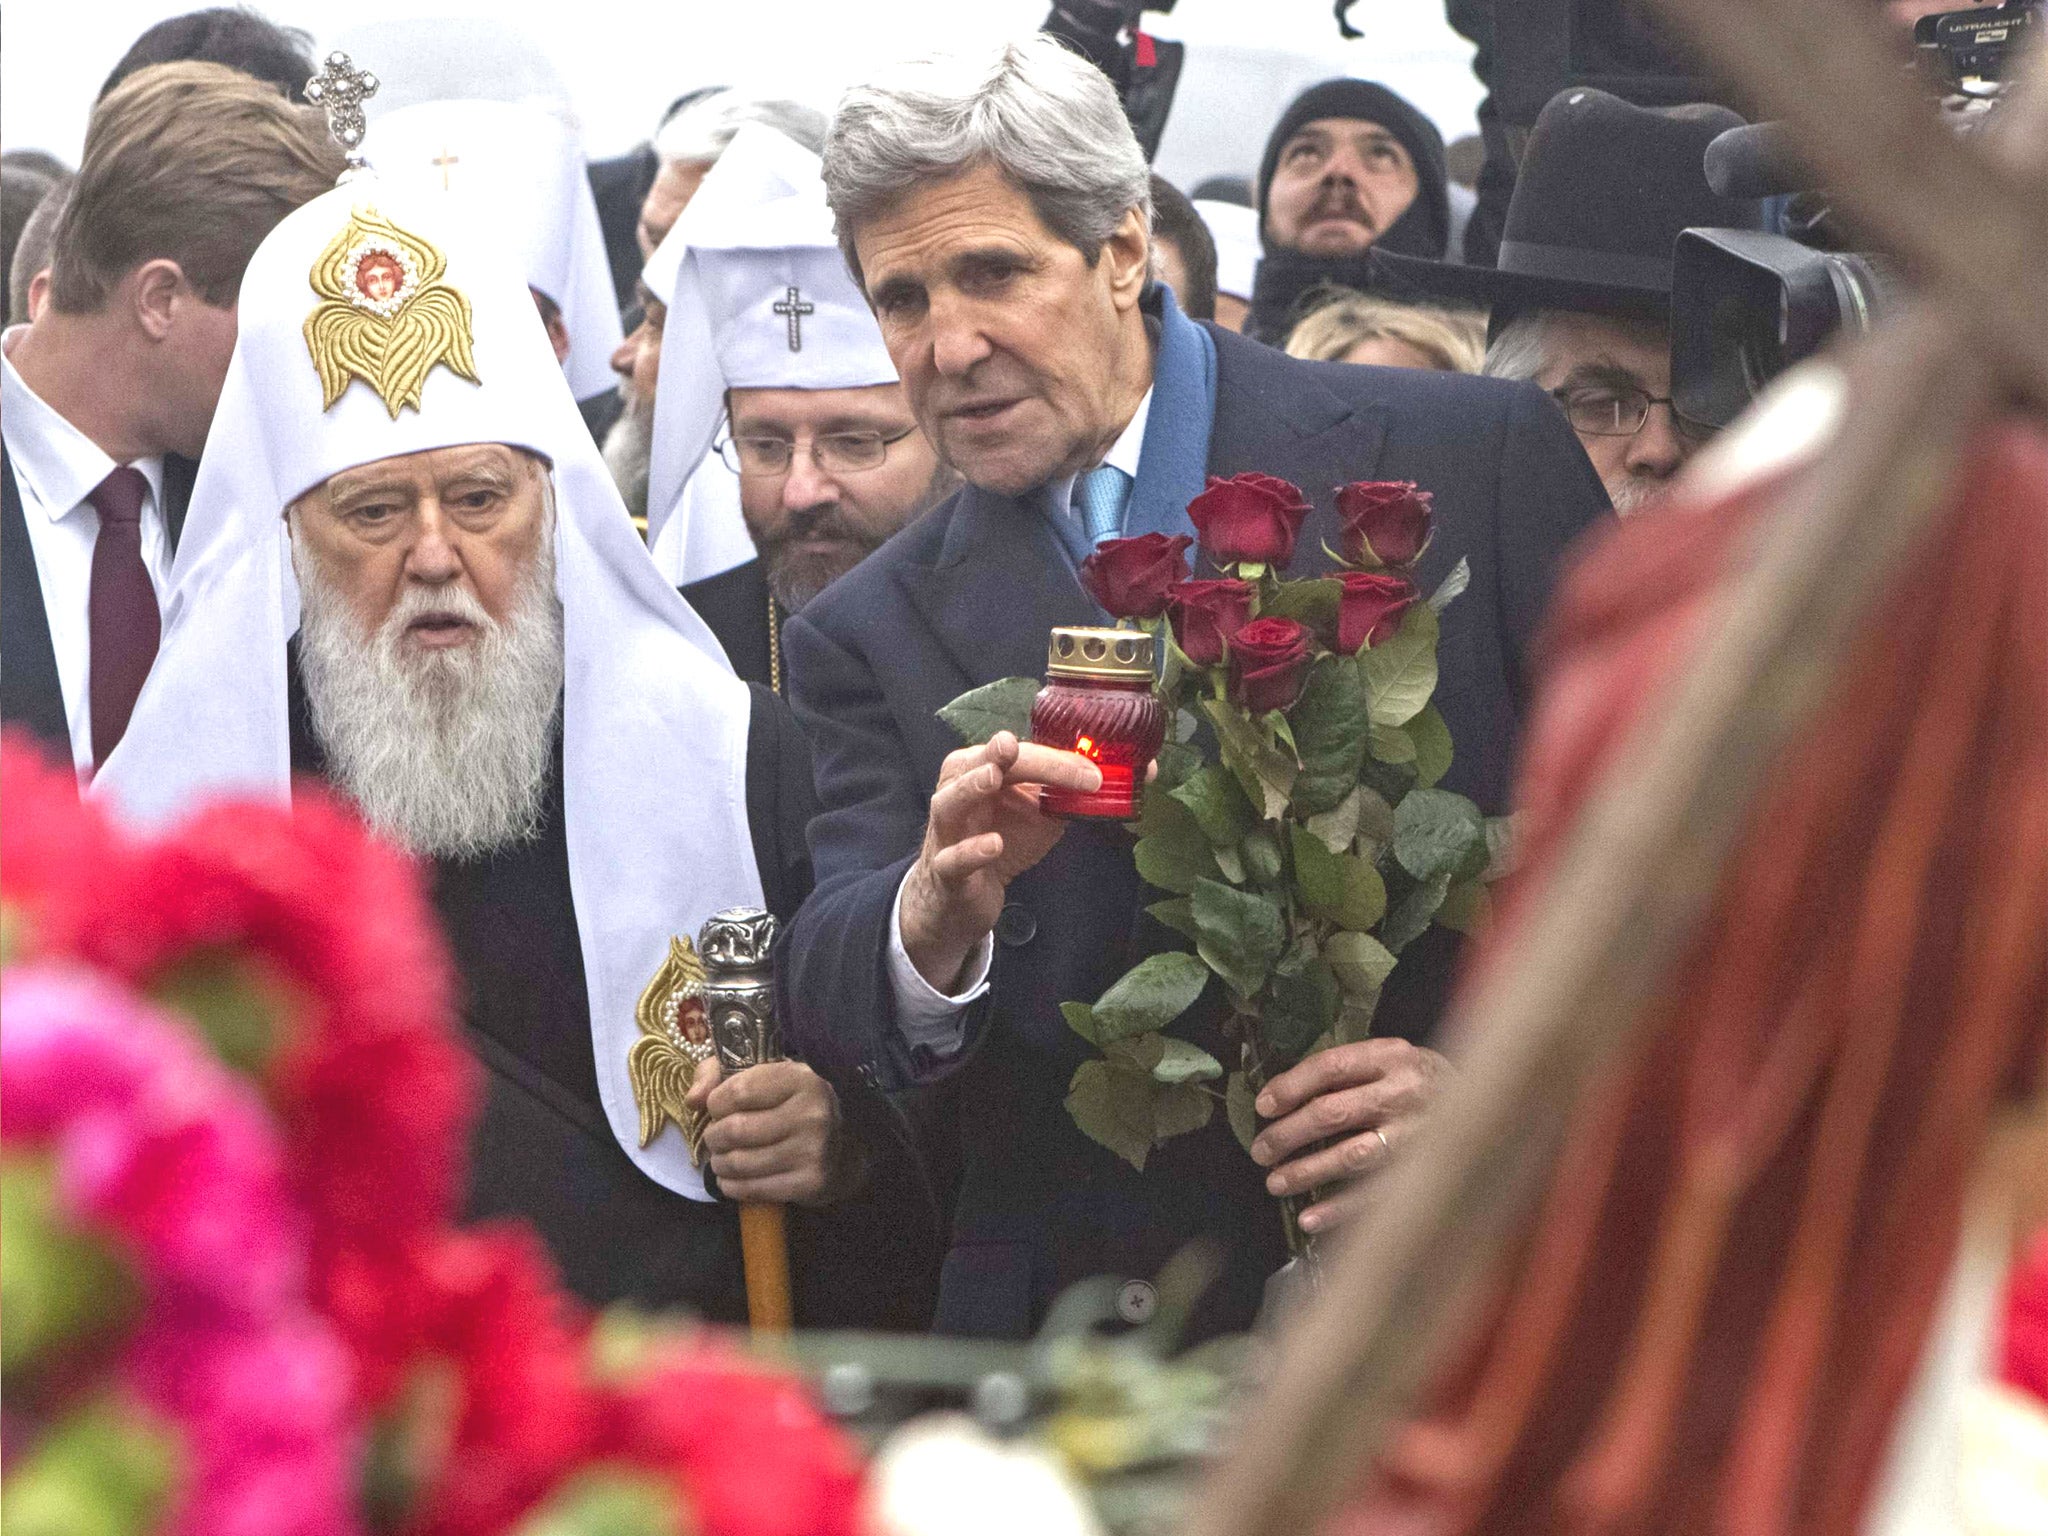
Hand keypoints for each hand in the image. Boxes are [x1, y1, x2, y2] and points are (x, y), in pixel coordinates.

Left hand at [687, 1059, 865, 1206]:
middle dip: (714, 1137)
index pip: (737, 1092)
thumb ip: (717, 1074)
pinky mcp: (810, 1183)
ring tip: (722, 1159)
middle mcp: (811, 1113)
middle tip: (716, 1139)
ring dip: (720, 1164)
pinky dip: (732, 1187)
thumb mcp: (761, 1075)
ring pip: (739, 1163)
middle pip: (735, 1130)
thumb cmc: (792, 1105)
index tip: (719, 1109)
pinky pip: (752, 1189)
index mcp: (801, 1078)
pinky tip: (733, 1179)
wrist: (844, 1147)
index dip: (716, 1103)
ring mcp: (813, 1150)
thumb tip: (693, 1100)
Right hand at [900, 730, 1100, 991]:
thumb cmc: (1002, 840)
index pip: (1019, 756)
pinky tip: (993, 845)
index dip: (1054, 758)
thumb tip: (1142, 772)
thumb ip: (1079, 793)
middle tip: (1011, 744)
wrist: (964, 895)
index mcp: (984, 770)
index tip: (1092, 766)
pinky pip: (954, 859)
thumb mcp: (1042, 814)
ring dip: (970, 787)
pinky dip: (972, 850)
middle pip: (980, 766)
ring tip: (992, 778)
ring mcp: (950, 831)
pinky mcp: (947, 870)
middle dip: (1000, 755)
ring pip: (951, 802)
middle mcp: (960, 792)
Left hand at [1248, 1039, 1449, 1235]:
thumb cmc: (1428, 1084)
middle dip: (1288, 1134)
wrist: (1497, 1107)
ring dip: (1306, 1172)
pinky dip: (1339, 1210)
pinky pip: (1375, 1195)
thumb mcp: (1396, 1062)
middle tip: (1261, 1151)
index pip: (1331, 1067)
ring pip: (1350, 1156)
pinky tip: (1309, 1219)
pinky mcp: (1427, 1172)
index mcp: (1392, 1056)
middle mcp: (1405, 1093)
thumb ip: (1354, 1073)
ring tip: (1275, 1182)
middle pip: (1333, 1112)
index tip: (1263, 1106)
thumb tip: (1287, 1096)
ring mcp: (1418, 1136)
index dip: (1291, 1086)